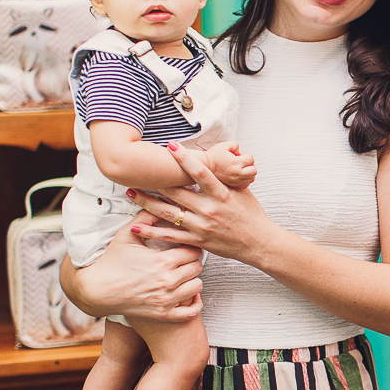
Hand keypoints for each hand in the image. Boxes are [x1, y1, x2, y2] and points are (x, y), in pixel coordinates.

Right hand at [61, 212, 203, 321]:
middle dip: (192, 261)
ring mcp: (166, 299)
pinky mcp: (163, 314)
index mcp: (163, 261)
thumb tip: (158, 202)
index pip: (194, 250)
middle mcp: (168, 281)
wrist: (96, 290)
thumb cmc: (111, 261)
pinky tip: (187, 294)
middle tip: (183, 259)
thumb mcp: (127, 235)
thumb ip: (146, 217)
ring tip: (183, 275)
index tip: (184, 246)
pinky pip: (191, 312)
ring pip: (197, 285)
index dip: (190, 246)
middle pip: (197, 267)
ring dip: (192, 279)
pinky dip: (194, 303)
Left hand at [129, 143, 277, 263]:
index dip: (184, 158)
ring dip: (146, 201)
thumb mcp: (242, 192)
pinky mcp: (197, 240)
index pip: (200, 172)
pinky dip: (152, 230)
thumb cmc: (252, 216)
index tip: (171, 146)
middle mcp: (209, 209)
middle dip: (155, 180)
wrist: (259, 243)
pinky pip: (170, 235)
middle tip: (138, 170)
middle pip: (176, 191)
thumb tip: (220, 160)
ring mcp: (201, 226)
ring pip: (167, 212)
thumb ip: (227, 178)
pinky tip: (136, 225)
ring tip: (131, 192)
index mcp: (222, 195)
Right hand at [202, 140, 256, 188]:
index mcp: (235, 163)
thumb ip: (235, 145)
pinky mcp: (234, 186)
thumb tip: (240, 150)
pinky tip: (238, 175)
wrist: (204, 167)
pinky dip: (245, 180)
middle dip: (249, 165)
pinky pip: (246, 184)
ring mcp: (236, 181)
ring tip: (240, 168)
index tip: (239, 156)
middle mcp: (237, 173)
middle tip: (241, 162)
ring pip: (251, 177)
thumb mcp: (224, 145)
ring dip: (248, 172)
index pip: (251, 159)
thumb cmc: (213, 157)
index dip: (246, 156)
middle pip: (253, 170)